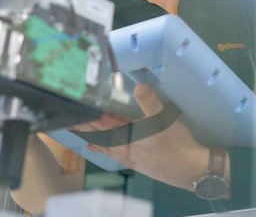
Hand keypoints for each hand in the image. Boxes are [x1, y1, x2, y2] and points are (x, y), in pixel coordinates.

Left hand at [82, 83, 214, 190]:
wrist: (188, 169)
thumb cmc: (176, 143)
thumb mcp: (165, 119)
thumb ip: (150, 102)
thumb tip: (139, 86)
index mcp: (128, 133)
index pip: (102, 122)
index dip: (88, 115)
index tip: (72, 107)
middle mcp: (123, 145)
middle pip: (98, 134)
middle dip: (84, 125)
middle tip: (67, 119)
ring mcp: (127, 155)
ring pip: (102, 144)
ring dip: (90, 136)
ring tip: (75, 130)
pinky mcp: (134, 161)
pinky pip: (110, 153)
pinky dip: (100, 148)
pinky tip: (95, 147)